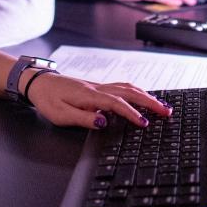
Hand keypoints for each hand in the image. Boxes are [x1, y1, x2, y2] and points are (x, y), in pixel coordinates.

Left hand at [24, 73, 171, 129]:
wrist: (39, 82)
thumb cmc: (48, 100)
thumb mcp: (61, 115)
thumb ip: (83, 118)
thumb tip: (104, 121)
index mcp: (89, 96)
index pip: (117, 104)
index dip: (132, 114)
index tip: (144, 124)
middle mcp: (98, 88)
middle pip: (129, 92)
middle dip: (150, 102)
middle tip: (166, 112)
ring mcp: (99, 85)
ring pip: (128, 87)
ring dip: (146, 95)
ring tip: (161, 105)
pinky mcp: (98, 87)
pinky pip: (122, 87)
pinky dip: (137, 91)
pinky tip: (143, 96)